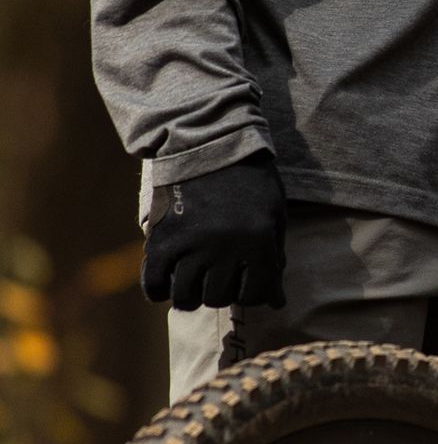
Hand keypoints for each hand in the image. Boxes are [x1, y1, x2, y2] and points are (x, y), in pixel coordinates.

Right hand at [141, 153, 287, 312]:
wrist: (210, 141)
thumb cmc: (250, 179)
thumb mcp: (273, 215)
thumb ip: (275, 258)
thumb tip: (278, 303)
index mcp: (259, 243)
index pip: (255, 294)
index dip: (253, 294)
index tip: (247, 284)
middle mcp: (225, 250)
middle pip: (219, 297)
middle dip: (221, 293)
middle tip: (218, 281)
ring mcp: (190, 244)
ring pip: (186, 295)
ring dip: (190, 297)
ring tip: (192, 287)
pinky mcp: (162, 236)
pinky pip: (154, 279)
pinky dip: (157, 289)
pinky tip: (165, 287)